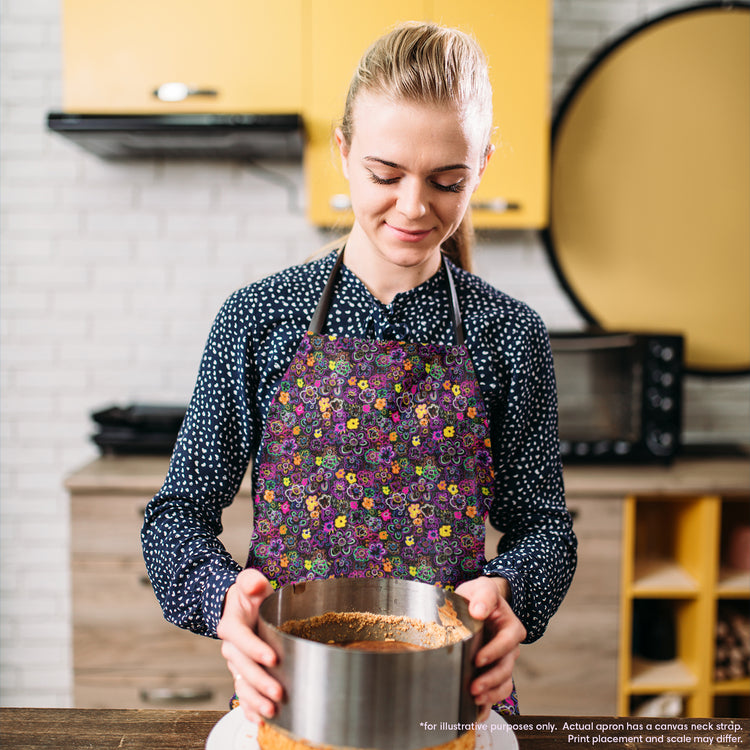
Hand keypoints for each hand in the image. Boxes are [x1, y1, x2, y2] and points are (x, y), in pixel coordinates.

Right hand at [216, 569, 281, 723]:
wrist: (238, 608)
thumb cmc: (249, 596)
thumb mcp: (248, 583)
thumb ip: (250, 581)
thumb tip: (254, 585)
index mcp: (231, 625)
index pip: (240, 637)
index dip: (254, 649)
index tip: (273, 657)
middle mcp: (231, 648)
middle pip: (242, 667)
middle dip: (260, 682)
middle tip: (278, 692)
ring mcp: (236, 664)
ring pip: (241, 685)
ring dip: (255, 700)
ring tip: (272, 711)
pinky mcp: (242, 675)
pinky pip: (242, 695)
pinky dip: (249, 708)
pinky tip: (260, 720)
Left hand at [455, 576, 525, 719]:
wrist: (478, 605)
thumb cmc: (480, 596)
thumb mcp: (483, 588)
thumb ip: (483, 596)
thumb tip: (479, 610)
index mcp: (510, 626)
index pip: (507, 641)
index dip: (494, 651)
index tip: (477, 659)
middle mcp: (510, 647)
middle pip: (506, 667)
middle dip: (490, 680)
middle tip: (473, 688)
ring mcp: (503, 661)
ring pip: (504, 682)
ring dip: (491, 694)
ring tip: (474, 700)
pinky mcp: (493, 671)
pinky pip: (497, 691)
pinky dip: (489, 703)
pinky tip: (477, 712)